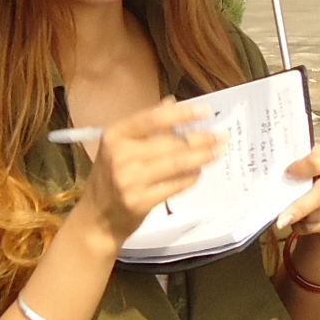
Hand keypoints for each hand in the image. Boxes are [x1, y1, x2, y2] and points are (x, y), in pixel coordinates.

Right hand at [76, 98, 221, 247]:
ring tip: (218, 151)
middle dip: (201, 139)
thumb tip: (172, 102)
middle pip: (171, 142)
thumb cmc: (111, 176)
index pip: (153, 118)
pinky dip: (191, 178)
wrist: (96, 217)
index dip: (182, 113)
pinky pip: (175, 186)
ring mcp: (130, 180)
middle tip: (222, 136)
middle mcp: (120, 155)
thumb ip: (145, 125)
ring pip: (177, 164)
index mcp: (114, 135)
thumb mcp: (119, 146)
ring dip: (202, 157)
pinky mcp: (140, 201)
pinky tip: (199, 172)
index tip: (206, 111)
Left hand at [277, 140, 319, 238]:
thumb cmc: (311, 174)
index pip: (318, 161)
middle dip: (300, 208)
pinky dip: (310, 228)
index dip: (302, 169)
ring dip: (303, 220)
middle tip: (282, 220)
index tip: (287, 174)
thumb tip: (276, 183)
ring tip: (293, 216)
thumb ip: (295, 168)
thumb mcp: (304, 163)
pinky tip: (305, 222)